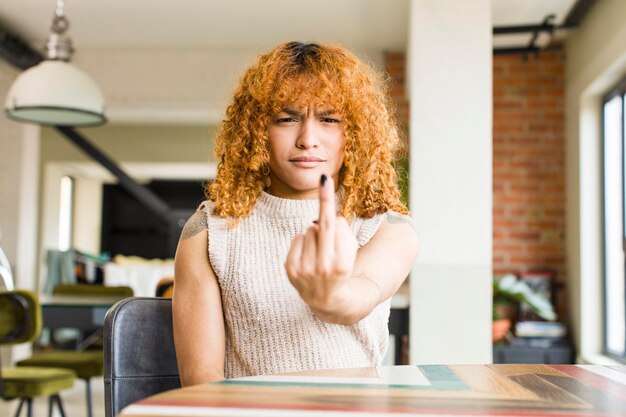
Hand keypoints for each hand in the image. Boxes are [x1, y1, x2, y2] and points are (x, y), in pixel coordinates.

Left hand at [285, 175, 357, 313]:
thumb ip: (342, 234)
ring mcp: (305, 270)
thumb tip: (328, 219)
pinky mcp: (291, 270)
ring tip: (320, 251)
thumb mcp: (350, 254)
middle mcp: (324, 268)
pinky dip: (303, 242)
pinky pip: (298, 237)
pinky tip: (308, 255)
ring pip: (310, 229)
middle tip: (325, 179)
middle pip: (322, 224)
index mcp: (342, 263)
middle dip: (325, 201)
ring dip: (315, 234)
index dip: (329, 201)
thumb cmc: (342, 268)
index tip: (325, 179)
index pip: (335, 225)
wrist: (327, 299)